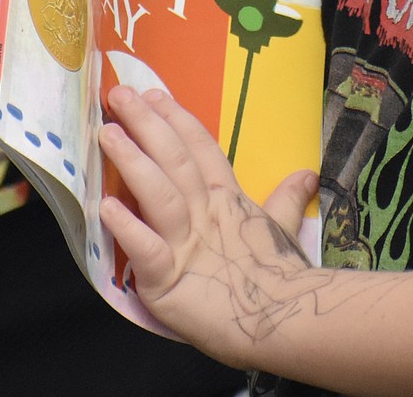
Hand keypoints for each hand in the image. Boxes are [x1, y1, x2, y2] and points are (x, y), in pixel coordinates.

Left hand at [98, 86, 318, 368]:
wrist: (283, 320)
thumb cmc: (278, 276)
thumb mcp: (280, 229)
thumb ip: (286, 198)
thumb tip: (307, 173)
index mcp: (227, 199)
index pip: (200, 149)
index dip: (177, 119)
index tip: (155, 94)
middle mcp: (205, 213)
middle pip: (175, 159)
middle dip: (147, 124)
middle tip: (121, 93)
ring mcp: (187, 244)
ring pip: (159, 193)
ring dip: (133, 161)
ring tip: (108, 133)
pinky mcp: (169, 279)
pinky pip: (146, 248)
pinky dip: (127, 228)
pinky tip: (105, 207)